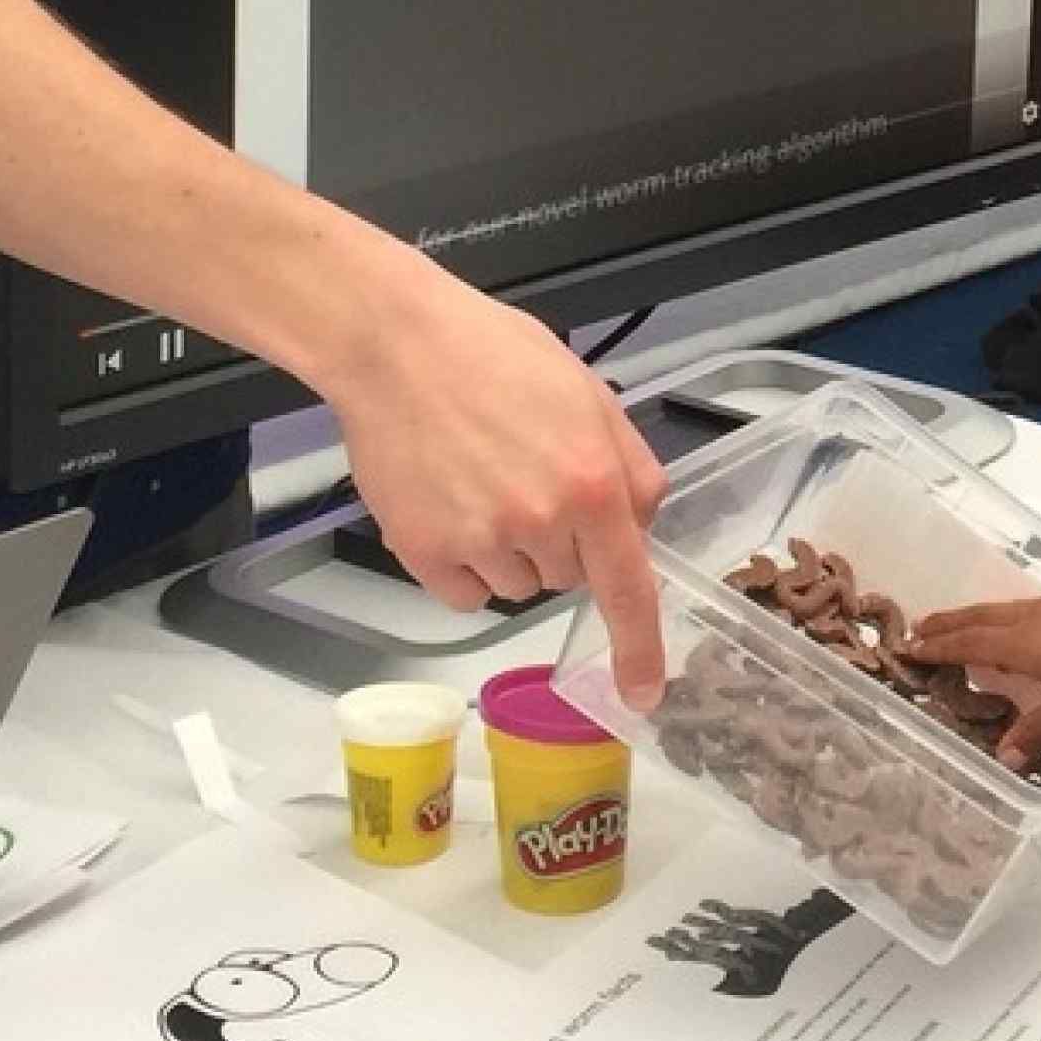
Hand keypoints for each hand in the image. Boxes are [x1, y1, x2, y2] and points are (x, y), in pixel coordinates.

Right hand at [314, 232, 667, 705]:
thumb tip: (642, 529)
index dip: (640, 648)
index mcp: (593, 484)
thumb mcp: (589, 393)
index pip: (629, 588)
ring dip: (510, 552)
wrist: (396, 345)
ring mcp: (478, 542)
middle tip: (526, 474)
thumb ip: (630, 465)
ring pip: (517, 586)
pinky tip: (451, 505)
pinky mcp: (424, 553)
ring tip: (481, 479)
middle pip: (570, 577)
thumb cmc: (495, 354)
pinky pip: (465, 594)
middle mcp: (540, 522)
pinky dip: (464, 565)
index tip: (644, 695)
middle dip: (561, 541)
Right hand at [905, 595, 1040, 764]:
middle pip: (980, 618)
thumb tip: (1003, 754)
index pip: (970, 643)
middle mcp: (1034, 618)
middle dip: (948, 623)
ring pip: (1003, 610)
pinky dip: (1004, 619)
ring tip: (958, 627)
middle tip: (918, 628)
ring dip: (975, 619)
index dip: (938, 647)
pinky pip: (1026, 610)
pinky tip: (1014, 631)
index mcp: (1026, 643)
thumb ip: (1037, 730)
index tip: (908, 648)